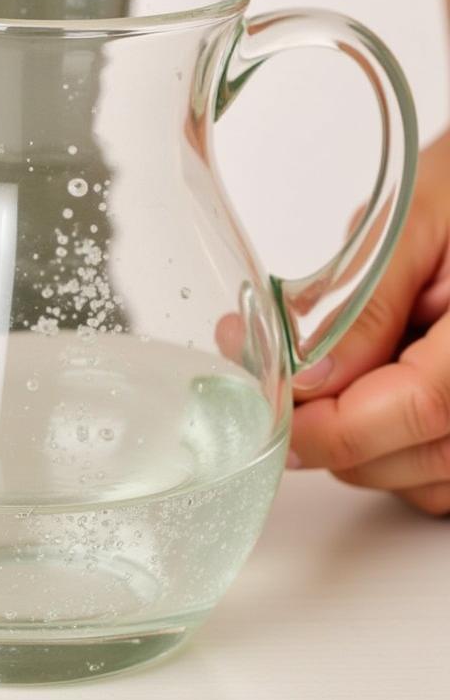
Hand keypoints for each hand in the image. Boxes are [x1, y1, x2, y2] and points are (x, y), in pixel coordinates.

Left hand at [289, 129, 449, 515]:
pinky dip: (392, 452)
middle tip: (270, 375)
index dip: (328, 424)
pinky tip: (371, 391)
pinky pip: (439, 478)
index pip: (418, 409)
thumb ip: (366, 304)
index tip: (267, 407)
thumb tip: (310, 375)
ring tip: (325, 374)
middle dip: (326, 429)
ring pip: (419, 478)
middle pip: (410, 456)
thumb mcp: (418, 222)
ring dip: (357, 444)